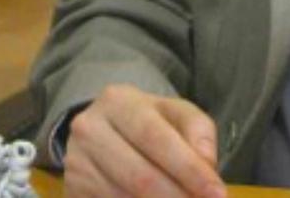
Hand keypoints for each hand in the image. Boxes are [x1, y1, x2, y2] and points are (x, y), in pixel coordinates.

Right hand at [62, 83, 226, 197]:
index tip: (217, 194)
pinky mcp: (72, 190)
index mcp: (118, 102)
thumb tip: (207, 163)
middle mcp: (90, 129)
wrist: (100, 131)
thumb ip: (197, 130)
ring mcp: (76, 163)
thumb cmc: (146, 123)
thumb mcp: (173, 113)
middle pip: (140, 177)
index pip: (157, 139)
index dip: (190, 170)